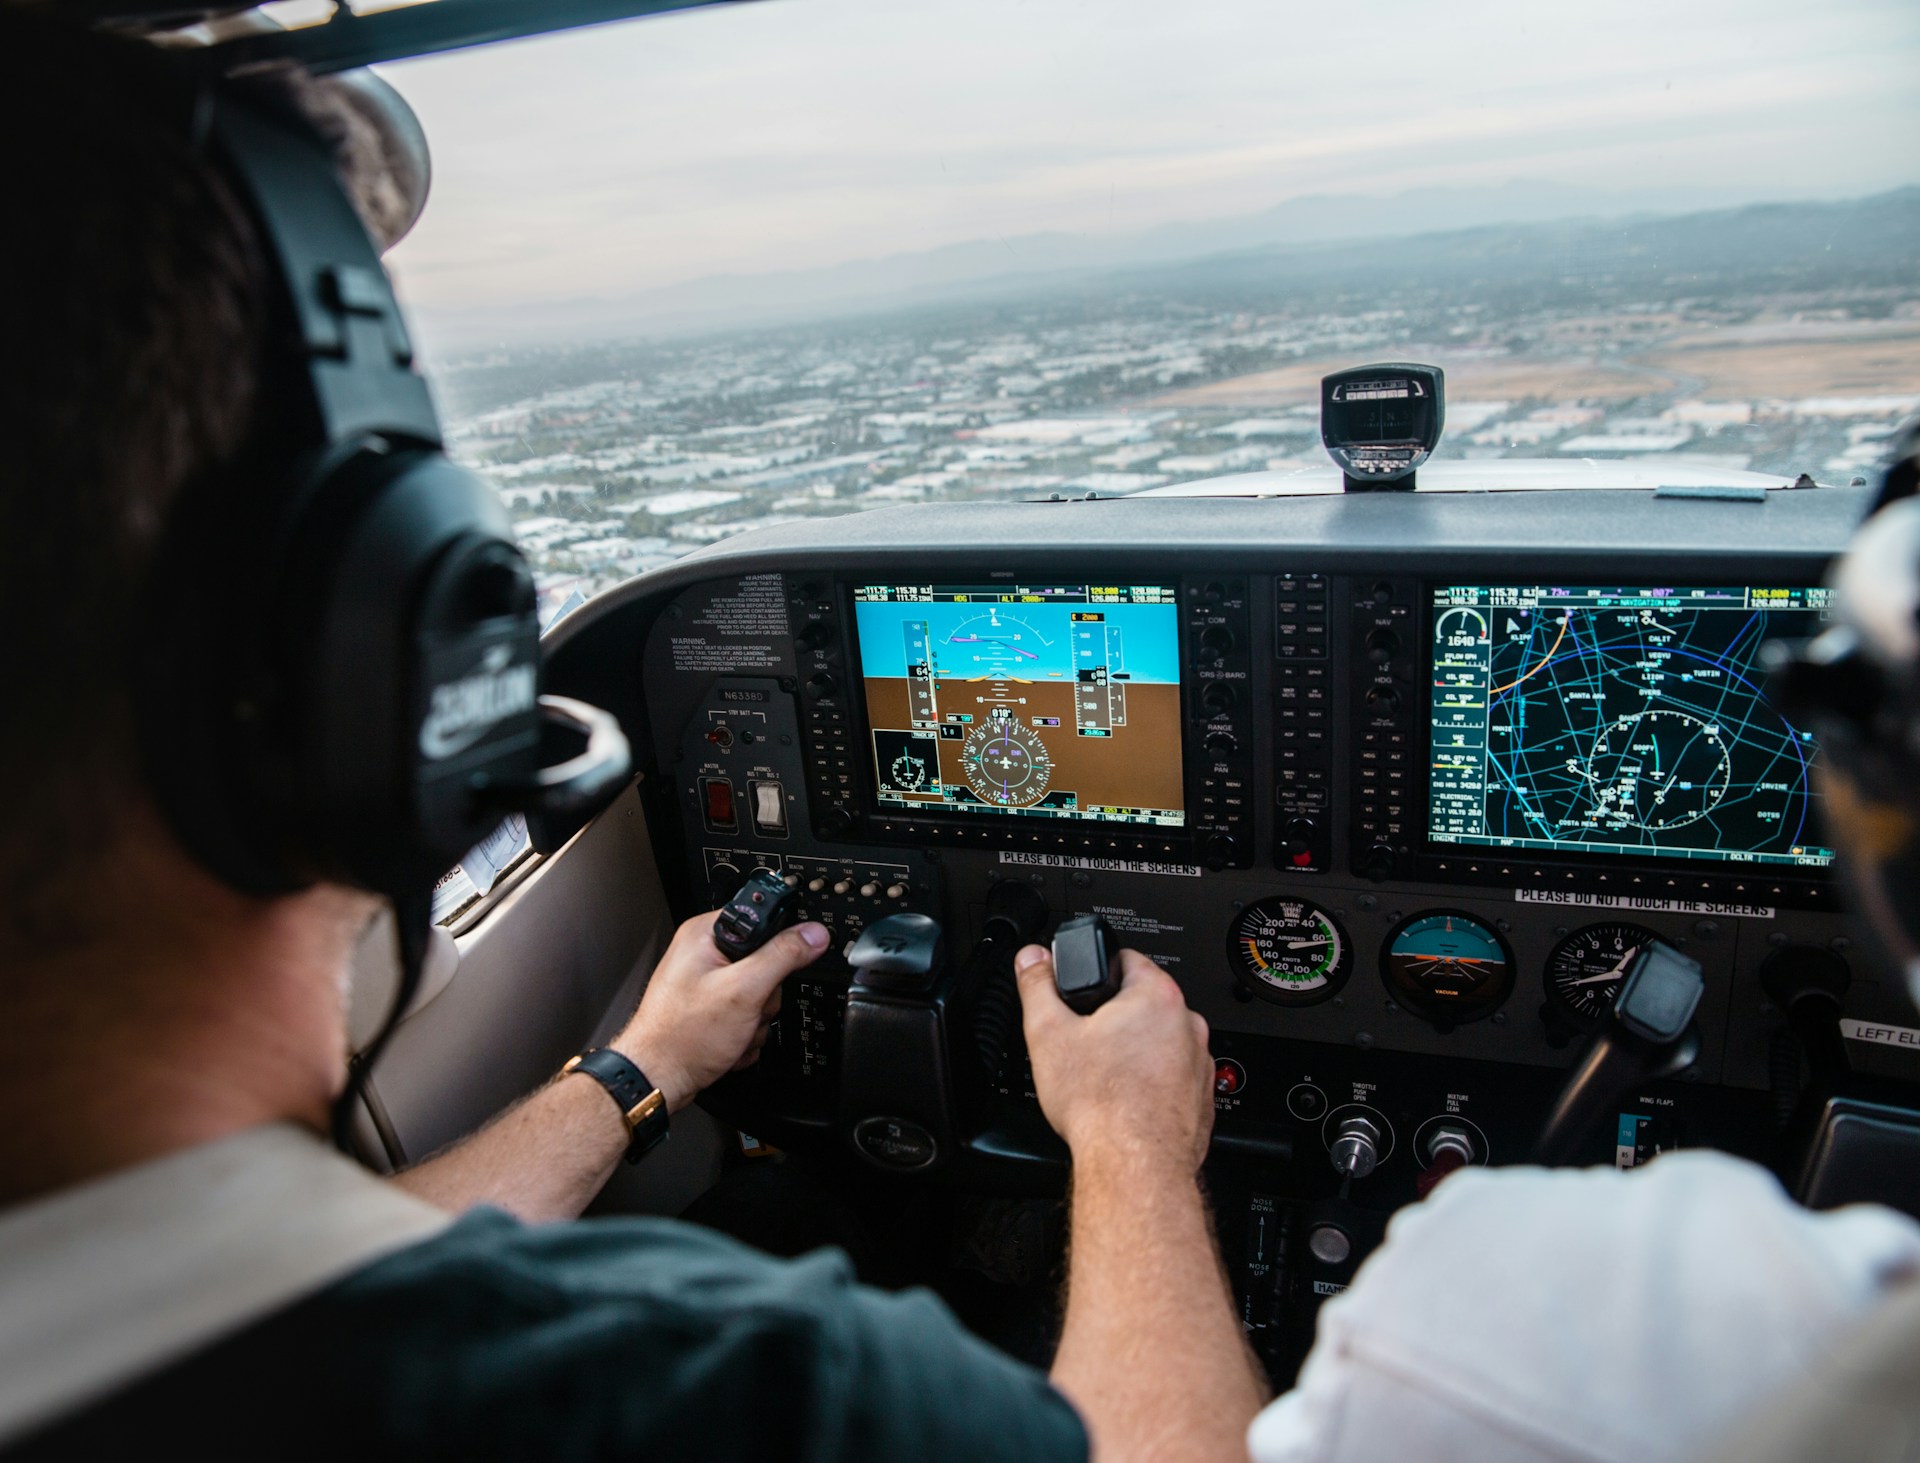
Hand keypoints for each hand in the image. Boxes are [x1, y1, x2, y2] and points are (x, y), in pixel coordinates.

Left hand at [611, 911, 829, 1111]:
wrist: (658, 1078)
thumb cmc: (681, 1036)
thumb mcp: (743, 990)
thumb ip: (782, 956)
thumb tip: (813, 934)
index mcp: (707, 934)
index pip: (762, 920)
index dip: (777, 945)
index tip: (777, 969)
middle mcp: (705, 954)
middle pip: (767, 964)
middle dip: (764, 997)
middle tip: (745, 1009)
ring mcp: (709, 985)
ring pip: (761, 995)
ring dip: (755, 1021)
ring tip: (733, 1030)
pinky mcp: (712, 1010)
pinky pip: (748, 1015)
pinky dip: (744, 1033)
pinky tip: (727, 1042)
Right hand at [1015, 943, 1214, 1176]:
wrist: (1134, 1165)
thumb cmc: (1101, 1104)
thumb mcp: (1048, 1034)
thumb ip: (1037, 986)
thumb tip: (1033, 959)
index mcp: (1157, 996)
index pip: (1126, 959)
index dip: (1096, 975)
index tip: (1082, 996)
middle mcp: (1188, 1025)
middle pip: (1143, 1004)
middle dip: (1114, 1019)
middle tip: (1086, 1044)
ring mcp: (1199, 1063)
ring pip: (1159, 1044)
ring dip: (1134, 1053)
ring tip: (1104, 1078)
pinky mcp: (1201, 1098)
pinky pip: (1172, 1079)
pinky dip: (1151, 1085)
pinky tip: (1125, 1102)